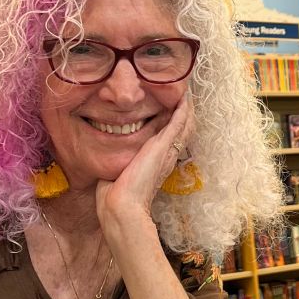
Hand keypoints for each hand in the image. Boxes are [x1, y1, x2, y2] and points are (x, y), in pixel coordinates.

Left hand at [95, 92, 193, 229]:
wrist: (121, 204)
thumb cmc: (116, 194)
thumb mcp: (120, 172)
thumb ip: (119, 162)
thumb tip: (111, 161)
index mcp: (157, 163)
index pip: (171, 140)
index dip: (175, 125)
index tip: (173, 110)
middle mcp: (166, 157)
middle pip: (183, 131)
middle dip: (185, 114)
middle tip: (186, 97)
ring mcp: (167, 151)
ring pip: (184, 126)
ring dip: (187, 110)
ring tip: (187, 94)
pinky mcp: (163, 146)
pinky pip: (178, 124)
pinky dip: (183, 110)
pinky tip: (184, 99)